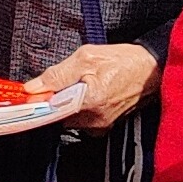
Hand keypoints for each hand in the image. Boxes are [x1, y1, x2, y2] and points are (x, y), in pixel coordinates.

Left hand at [24, 42, 158, 128]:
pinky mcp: (107, 124)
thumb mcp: (86, 57)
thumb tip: (34, 87)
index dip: (39, 100)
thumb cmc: (124, 61)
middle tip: (63, 81)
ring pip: (70, 116)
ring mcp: (102, 124)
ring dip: (68, 101)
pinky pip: (83, 117)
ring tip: (81, 83)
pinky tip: (88, 91)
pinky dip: (80, 105)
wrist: (152, 68)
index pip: (51, 110)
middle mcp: (96, 119)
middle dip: (55, 98)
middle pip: (59, 114)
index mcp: (90, 103)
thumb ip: (57, 74)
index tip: (30, 94)